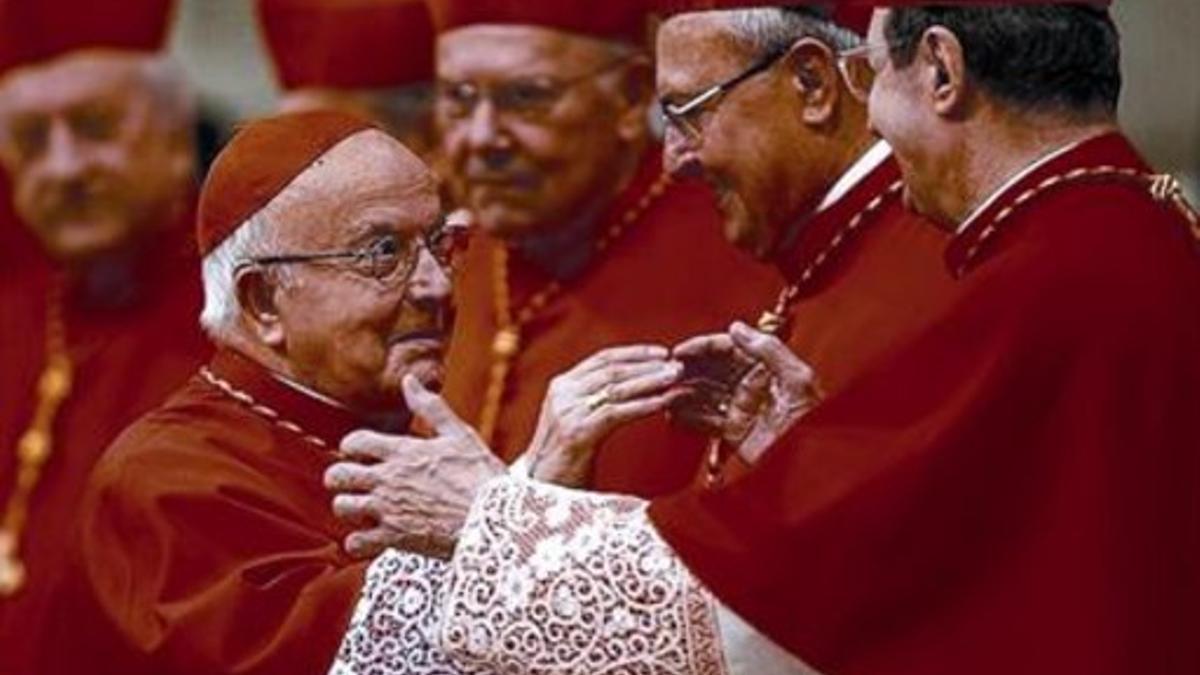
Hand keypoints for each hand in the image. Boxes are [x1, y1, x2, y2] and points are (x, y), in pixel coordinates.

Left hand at [324, 375, 503, 559]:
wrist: (493, 519)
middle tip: (352, 480)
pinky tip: (371, 536)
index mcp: (401, 451)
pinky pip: (355, 543)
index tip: (360, 452)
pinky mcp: (393, 538)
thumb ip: (429, 407)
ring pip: (342, 507)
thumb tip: (409, 380)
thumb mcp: (458, 433)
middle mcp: (387, 480)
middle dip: (340, 476)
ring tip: (362, 507)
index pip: (354, 442)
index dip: (352, 446)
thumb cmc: (481, 475)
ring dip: (349, 506)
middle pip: (338, 475)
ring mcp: (387, 510)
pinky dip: (359, 541)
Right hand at [525, 345, 683, 486]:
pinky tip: (664, 403)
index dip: (635, 353)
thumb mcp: (577, 422)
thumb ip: (595, 402)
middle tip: (678, 365)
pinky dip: (643, 405)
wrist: (540, 492)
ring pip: (616, 388)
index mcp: (562, 385)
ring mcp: (567, 412)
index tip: (663, 353)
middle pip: (612, 369)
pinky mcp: (576, 433)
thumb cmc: (566, 461)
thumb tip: (633, 388)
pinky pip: (616, 413)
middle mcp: (562, 393)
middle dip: (648, 365)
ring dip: (650, 381)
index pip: (603, 358)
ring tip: (676, 378)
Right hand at [673, 322, 820, 462]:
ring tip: (664, 391)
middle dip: (687, 368)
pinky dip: (687, 415)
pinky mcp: (732, 431)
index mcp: (765, 367)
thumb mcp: (798, 379)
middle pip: (710, 369)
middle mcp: (749, 384)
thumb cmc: (814, 420)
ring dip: (683, 391)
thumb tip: (737, 327)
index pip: (727, 349)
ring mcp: (739, 407)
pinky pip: (704, 419)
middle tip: (666, 371)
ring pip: (703, 393)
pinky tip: (672, 412)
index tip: (680, 351)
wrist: (813, 461)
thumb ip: (769, 350)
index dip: (702, 347)